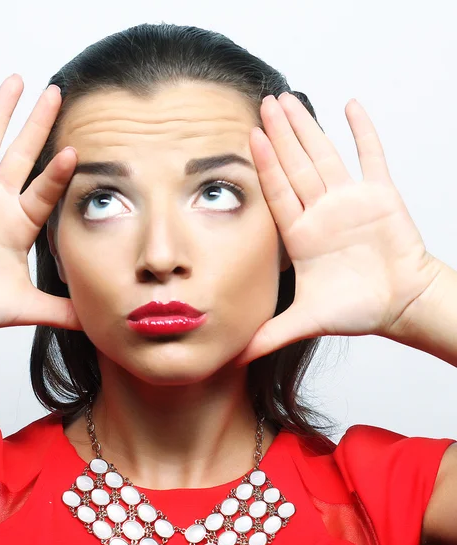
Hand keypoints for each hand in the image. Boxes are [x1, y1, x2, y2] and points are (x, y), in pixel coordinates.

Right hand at [0, 74, 80, 336]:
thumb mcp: (26, 307)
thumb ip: (61, 311)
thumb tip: (96, 323)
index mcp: (20, 223)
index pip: (46, 189)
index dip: (60, 171)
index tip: (79, 149)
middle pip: (23, 154)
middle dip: (39, 123)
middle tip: (56, 93)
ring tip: (15, 81)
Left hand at [235, 92, 442, 365]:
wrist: (399, 305)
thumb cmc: (357, 310)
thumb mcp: (305, 320)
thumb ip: (268, 335)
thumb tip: (233, 358)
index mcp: (301, 235)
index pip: (277, 193)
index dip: (264, 165)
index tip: (247, 138)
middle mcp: (321, 212)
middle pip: (296, 165)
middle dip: (280, 135)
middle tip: (263, 103)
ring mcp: (350, 201)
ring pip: (325, 155)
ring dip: (308, 127)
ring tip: (290, 99)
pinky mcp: (381, 196)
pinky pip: (371, 156)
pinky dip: (362, 131)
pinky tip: (349, 105)